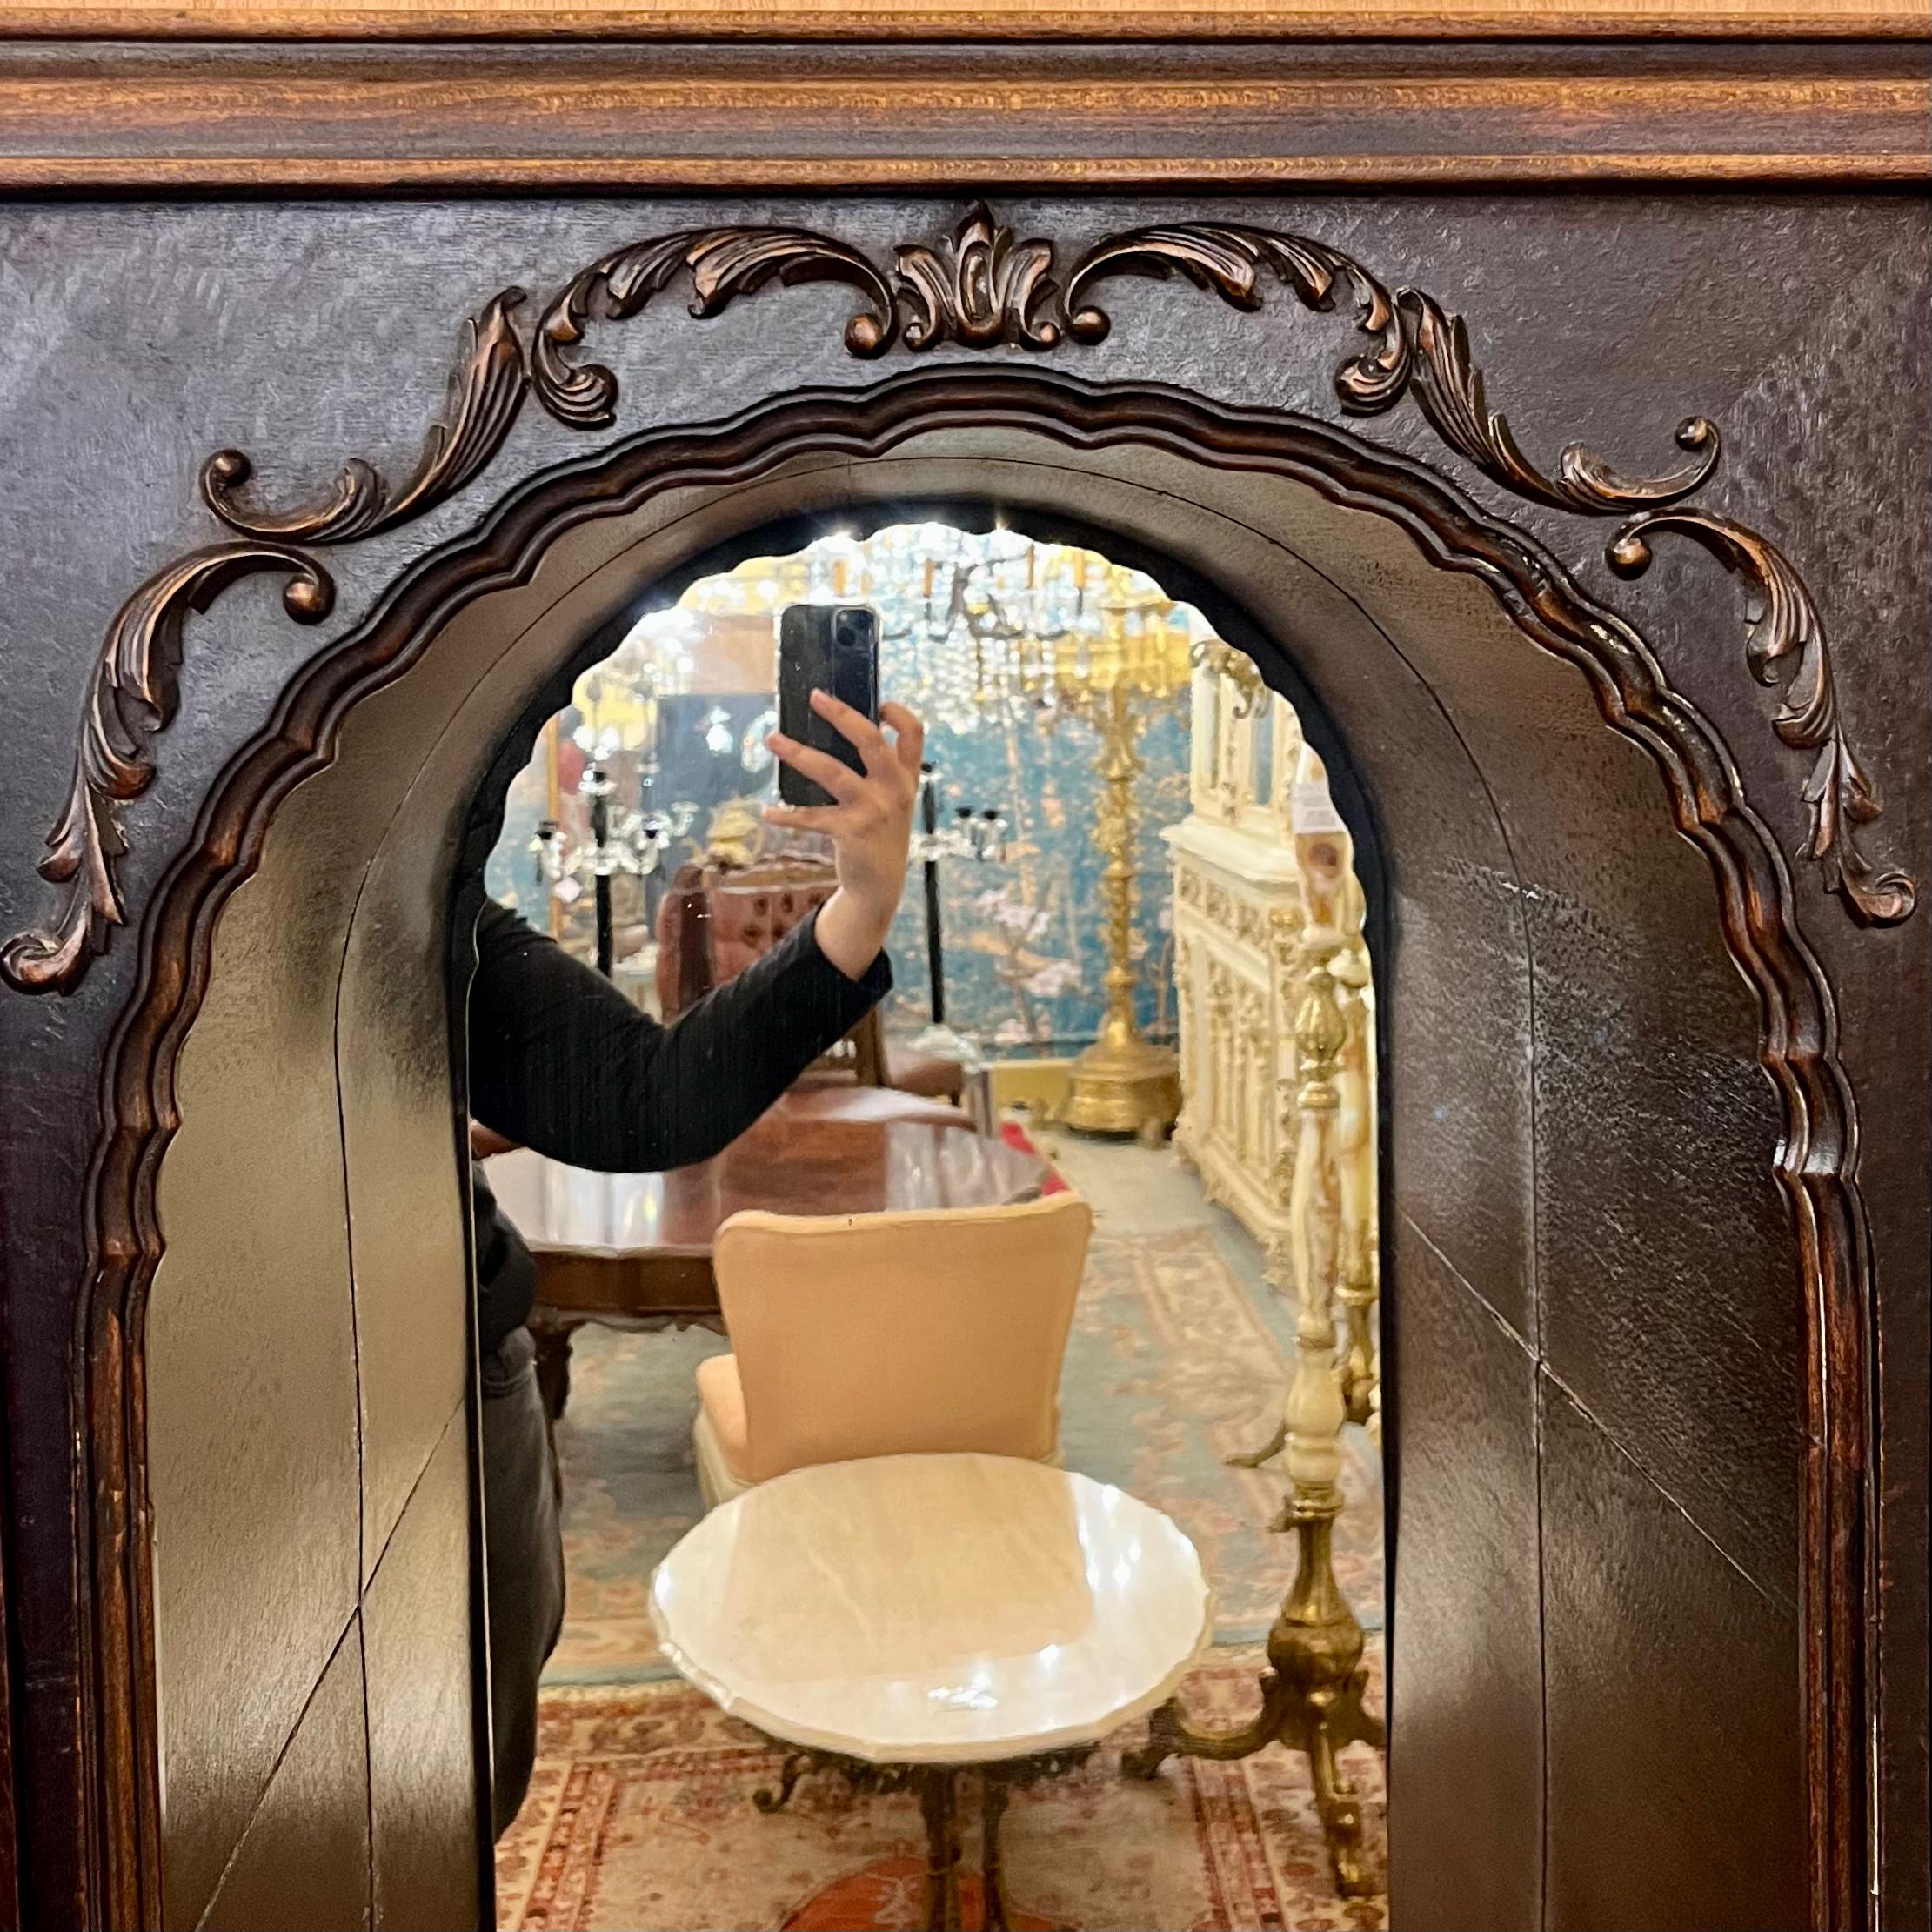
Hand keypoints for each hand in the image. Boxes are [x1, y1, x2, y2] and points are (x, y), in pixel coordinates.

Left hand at [764, 692, 923, 981]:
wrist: (880, 886)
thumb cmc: (880, 836)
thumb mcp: (892, 802)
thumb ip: (881, 773)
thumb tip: (840, 735)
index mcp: (907, 778)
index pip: (915, 736)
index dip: (899, 714)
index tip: (879, 702)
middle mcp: (895, 790)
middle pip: (871, 741)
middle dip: (842, 715)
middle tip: (815, 697)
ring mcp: (873, 810)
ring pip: (832, 771)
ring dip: (799, 754)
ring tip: (773, 740)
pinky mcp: (850, 832)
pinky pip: (812, 817)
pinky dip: (788, 815)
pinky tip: (769, 813)